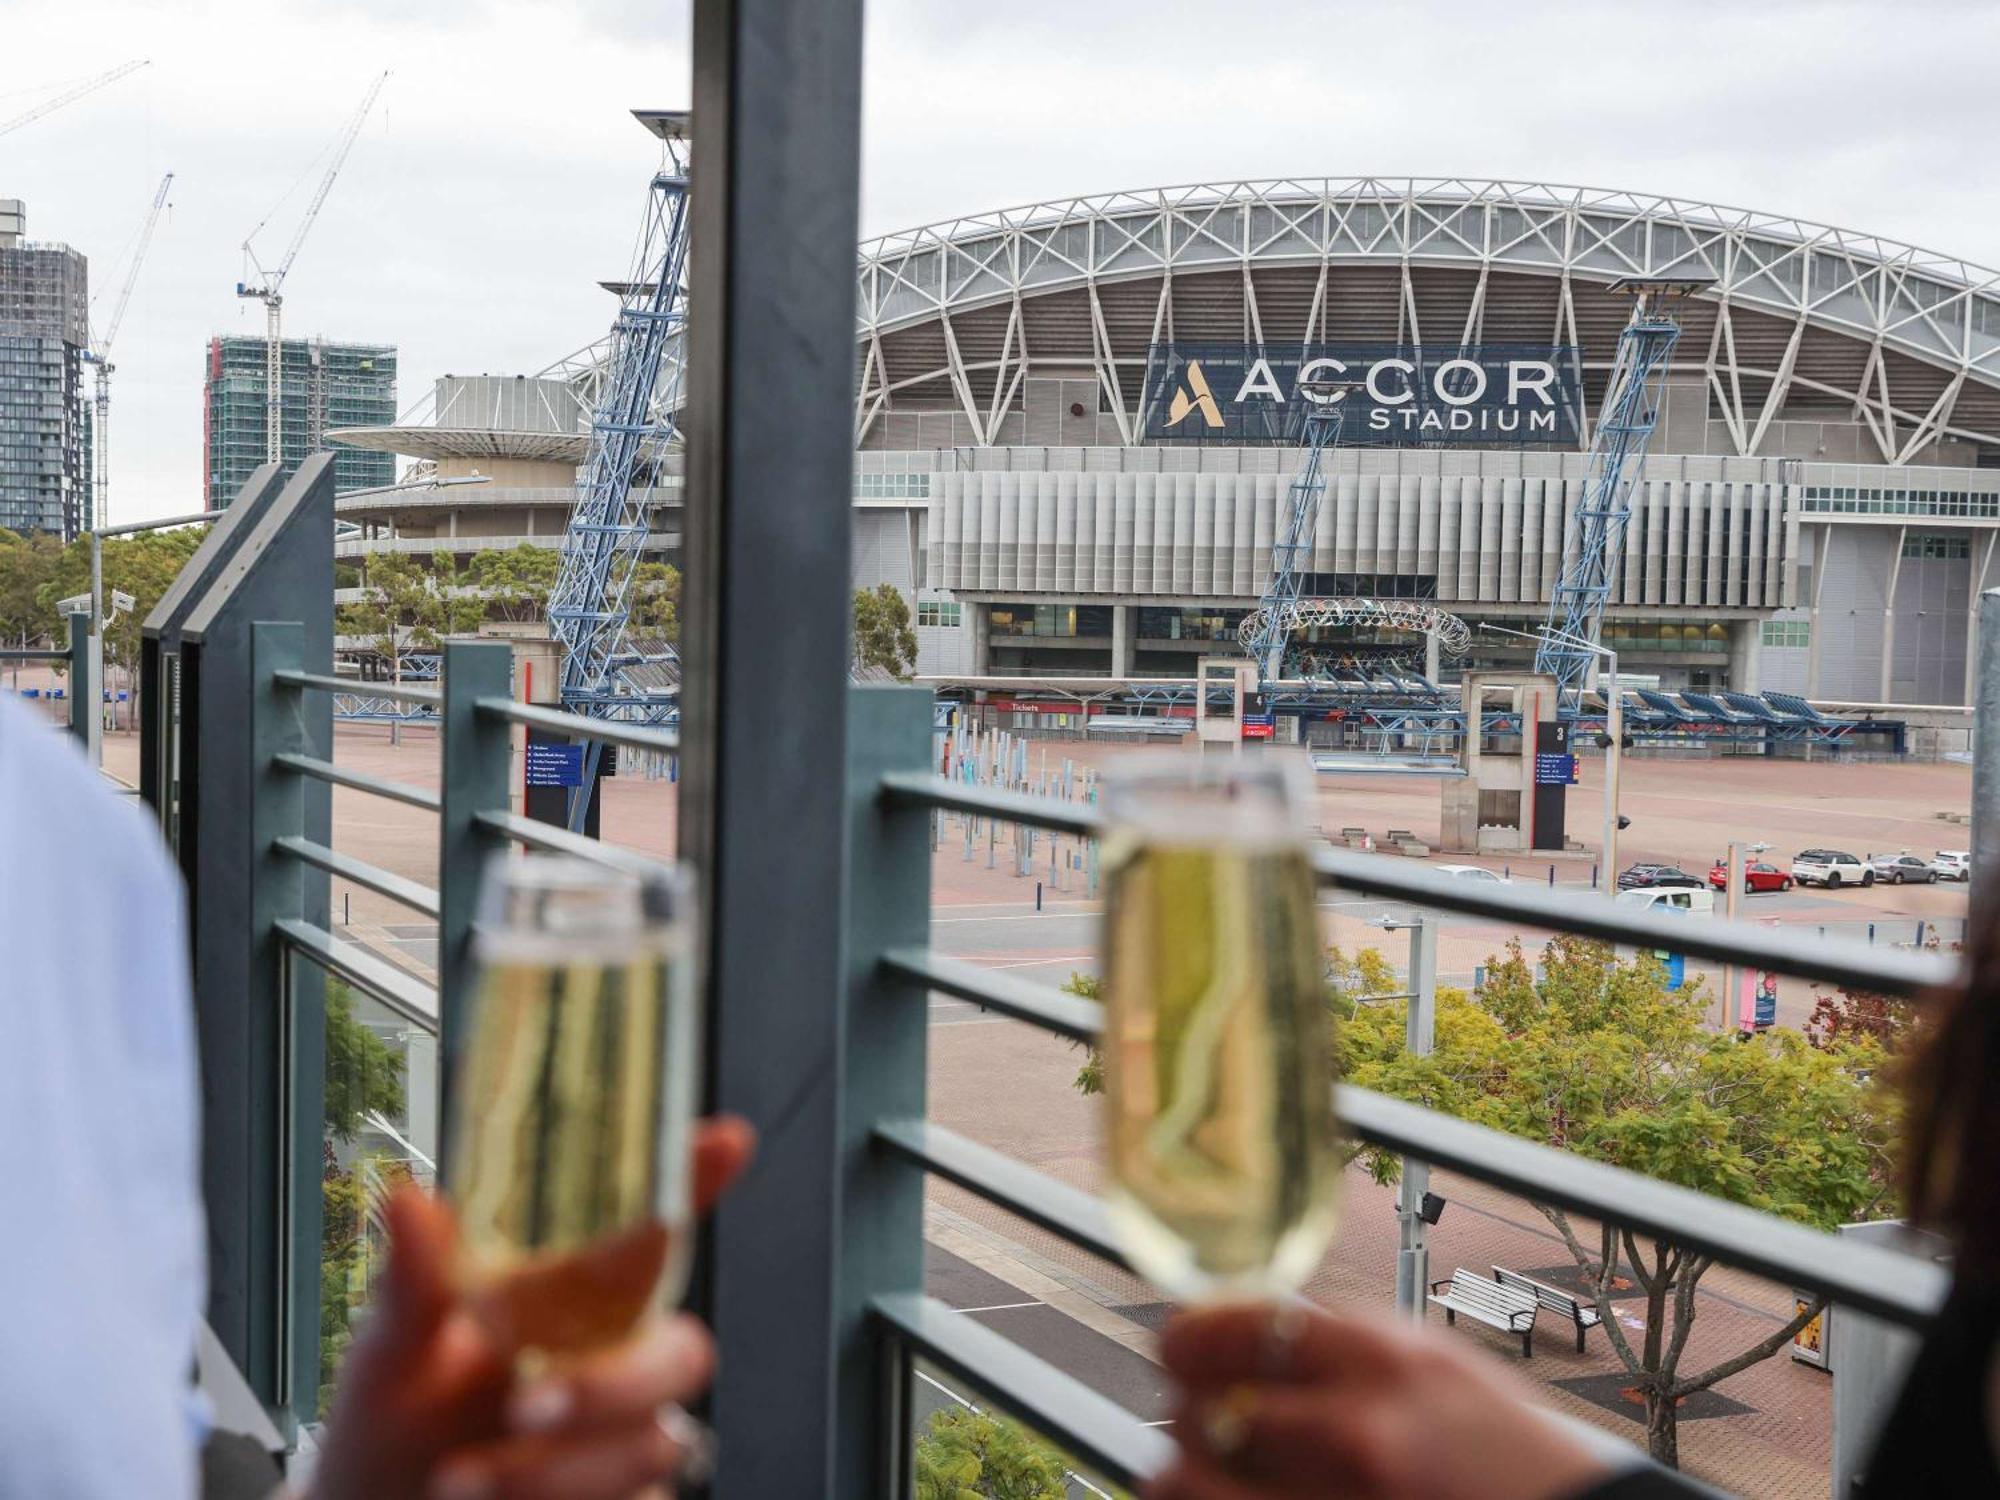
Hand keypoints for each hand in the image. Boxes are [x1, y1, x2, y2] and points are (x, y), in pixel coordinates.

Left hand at [309, 1115, 755, 1499]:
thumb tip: (406, 1199)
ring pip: (654, 1444)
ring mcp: (626, 1439)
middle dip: (613, 1385)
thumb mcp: (393, 1353)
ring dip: (557, 1469)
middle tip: (524, 1407)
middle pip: (685, 1352)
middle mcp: (615, 1358)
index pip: (655, 1228)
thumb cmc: (398, 1421)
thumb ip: (415, 1285)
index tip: (725, 1140)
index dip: (698, 1181)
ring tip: (459, 1482)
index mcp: (572, 1296)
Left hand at [1147, 1302, 1609, 1499]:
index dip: (1187, 1338)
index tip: (1177, 1347)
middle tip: (1200, 1414)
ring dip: (1187, 1472)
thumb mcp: (1431, 1362)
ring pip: (1189, 1485)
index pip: (1238, 1327)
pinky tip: (1236, 1495)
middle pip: (1201, 1411)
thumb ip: (1335, 1344)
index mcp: (1383, 1361)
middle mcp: (1358, 1434)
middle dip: (1191, 1411)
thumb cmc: (1498, 1450)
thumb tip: (1236, 1327)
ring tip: (1211, 1466)